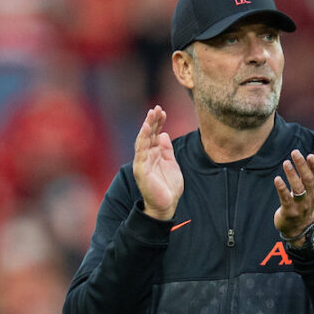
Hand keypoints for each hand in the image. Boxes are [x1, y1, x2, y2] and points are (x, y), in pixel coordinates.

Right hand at [133, 105, 182, 220]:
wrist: (166, 205)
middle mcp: (146, 156)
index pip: (154, 134)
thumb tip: (163, 134)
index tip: (162, 111)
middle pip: (148, 134)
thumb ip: (167, 150)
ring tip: (151, 113)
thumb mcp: (172, 164)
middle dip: (152, 120)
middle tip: (157, 107)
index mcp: (154, 154)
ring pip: (143, 140)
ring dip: (147, 126)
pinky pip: (141, 151)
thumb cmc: (169, 187)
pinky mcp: (141, 169)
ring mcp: (142, 162)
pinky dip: (142, 138)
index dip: (158, 123)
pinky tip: (146, 128)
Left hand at [273, 148, 313, 243]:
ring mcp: (300, 205)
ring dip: (292, 175)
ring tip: (286, 163)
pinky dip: (282, 189)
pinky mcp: (290, 211)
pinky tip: (277, 179)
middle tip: (295, 153)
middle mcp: (310, 196)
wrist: (300, 226)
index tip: (310, 155)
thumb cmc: (308, 200)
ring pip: (298, 189)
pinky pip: (286, 199)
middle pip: (308, 180)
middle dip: (302, 166)